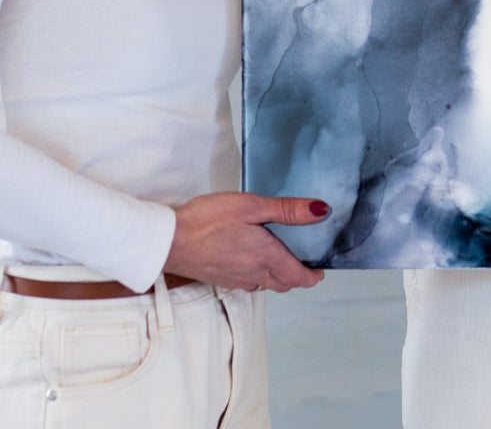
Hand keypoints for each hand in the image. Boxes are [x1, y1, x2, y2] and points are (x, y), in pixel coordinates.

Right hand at [164, 191, 329, 292]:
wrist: (170, 241)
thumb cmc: (207, 220)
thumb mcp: (251, 206)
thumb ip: (287, 210)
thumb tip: (320, 211)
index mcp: (266, 257)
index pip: (299, 277)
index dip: (313, 275)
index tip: (319, 269)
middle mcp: (254, 274)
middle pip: (284, 284)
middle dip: (297, 276)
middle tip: (303, 260)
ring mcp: (236, 279)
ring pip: (266, 284)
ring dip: (278, 276)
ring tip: (280, 256)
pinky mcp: (221, 279)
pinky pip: (248, 282)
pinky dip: (258, 274)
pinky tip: (251, 257)